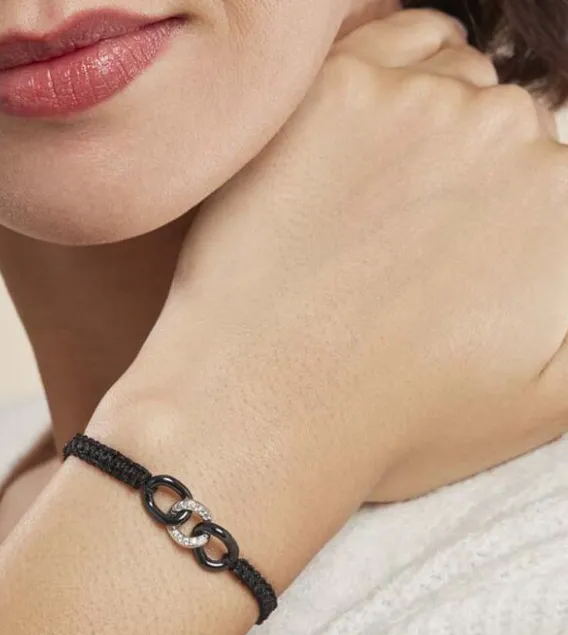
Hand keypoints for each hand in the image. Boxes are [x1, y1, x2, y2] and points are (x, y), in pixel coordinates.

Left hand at [96, 7, 567, 515]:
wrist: (260, 414)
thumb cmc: (390, 425)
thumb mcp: (546, 398)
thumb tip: (560, 249)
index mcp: (562, 209)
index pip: (544, 177)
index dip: (491, 221)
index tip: (442, 256)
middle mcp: (509, 139)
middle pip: (499, 125)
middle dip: (458, 173)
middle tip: (391, 243)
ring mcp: (420, 106)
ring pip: (444, 79)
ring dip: (415, 124)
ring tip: (356, 206)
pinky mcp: (335, 91)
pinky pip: (381, 45)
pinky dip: (374, 80)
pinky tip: (344, 141)